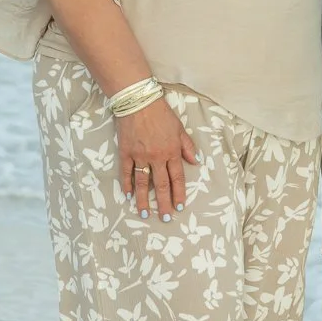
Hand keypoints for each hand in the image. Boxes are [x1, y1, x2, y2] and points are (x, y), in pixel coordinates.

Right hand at [116, 96, 197, 220]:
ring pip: (143, 183)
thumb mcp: (179, 128)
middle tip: (165, 218)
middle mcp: (157, 157)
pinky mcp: (126, 153)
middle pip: (161, 185)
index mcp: (172, 152)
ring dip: (144, 200)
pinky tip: (128, 195)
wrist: (138, 101)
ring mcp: (140, 156)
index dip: (179, 193)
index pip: (177, 178)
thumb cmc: (161, 113)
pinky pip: (126, 172)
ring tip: (145, 214)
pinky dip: (127, 184)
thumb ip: (187, 146)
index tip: (180, 207)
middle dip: (164, 203)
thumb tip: (195, 161)